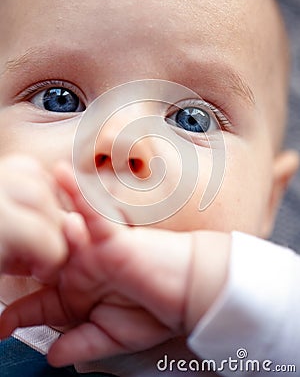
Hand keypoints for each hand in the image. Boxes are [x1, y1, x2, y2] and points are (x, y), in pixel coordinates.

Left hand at [0, 161, 230, 366]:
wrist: (189, 292)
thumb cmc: (155, 310)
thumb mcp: (115, 336)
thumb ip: (83, 344)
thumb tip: (52, 358)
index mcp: (79, 293)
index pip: (41, 303)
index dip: (20, 313)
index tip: (1, 327)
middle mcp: (82, 268)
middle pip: (43, 259)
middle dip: (20, 254)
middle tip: (2, 248)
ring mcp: (94, 249)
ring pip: (61, 229)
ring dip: (41, 214)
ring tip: (18, 201)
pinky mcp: (113, 234)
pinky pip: (93, 212)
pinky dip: (78, 195)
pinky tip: (60, 176)